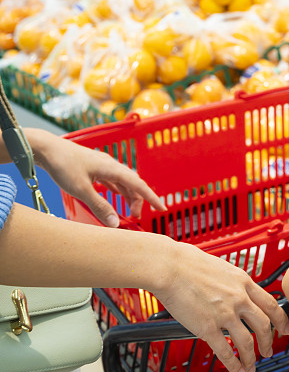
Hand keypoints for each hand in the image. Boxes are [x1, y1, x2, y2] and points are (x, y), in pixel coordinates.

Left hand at [31, 129, 165, 225]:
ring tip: (127, 209)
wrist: (43, 148)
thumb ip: (100, 207)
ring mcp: (101, 164)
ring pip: (122, 181)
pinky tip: (114, 195)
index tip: (161, 208)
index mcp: (112, 168)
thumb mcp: (81, 190)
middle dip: (138, 199)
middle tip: (136, 216)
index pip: (139, 185)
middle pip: (132, 183)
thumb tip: (115, 223)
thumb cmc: (62, 164)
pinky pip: (111, 179)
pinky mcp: (92, 166)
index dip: (151, 197)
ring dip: (127, 195)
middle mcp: (110, 165)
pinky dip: (117, 189)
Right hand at [152, 241, 288, 371]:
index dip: (281, 320)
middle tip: (268, 351)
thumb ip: (234, 283)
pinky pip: (225, 351)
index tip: (284, 328)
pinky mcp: (208, 327)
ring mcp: (225, 314)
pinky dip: (233, 364)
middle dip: (268, 342)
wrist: (170, 267)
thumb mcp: (224, 268)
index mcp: (244, 283)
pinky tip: (236, 370)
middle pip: (264, 325)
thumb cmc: (189, 263)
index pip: (271, 304)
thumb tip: (237, 291)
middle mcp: (239, 299)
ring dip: (251, 357)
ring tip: (251, 366)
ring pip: (247, 342)